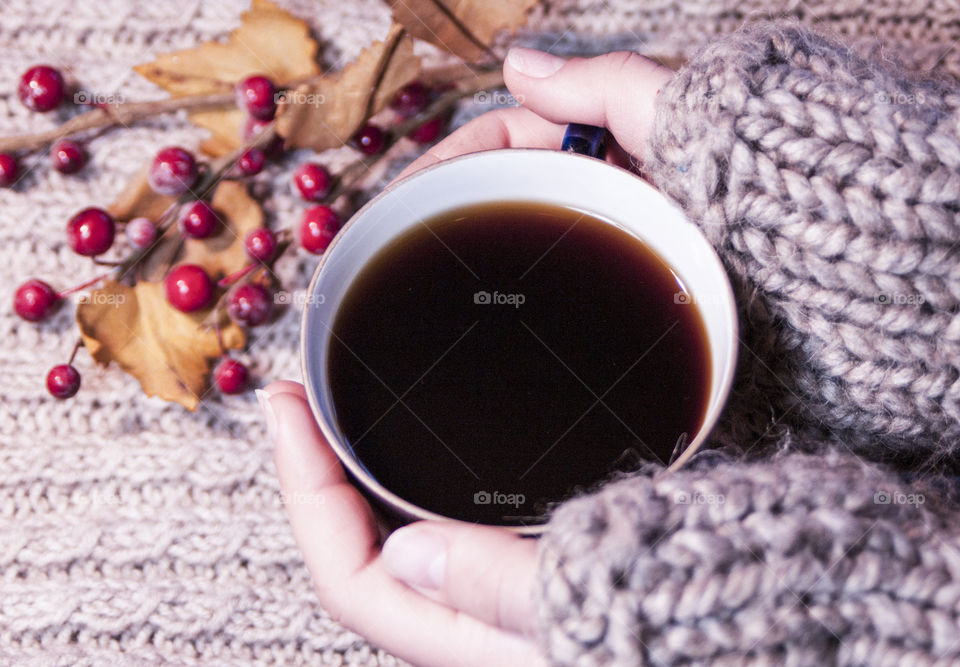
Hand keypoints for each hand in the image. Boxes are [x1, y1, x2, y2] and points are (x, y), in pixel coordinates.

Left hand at [266, 48, 672, 666]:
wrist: (791, 606)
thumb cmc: (711, 605)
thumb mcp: (611, 602)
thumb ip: (501, 591)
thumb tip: (403, 555)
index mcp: (485, 639)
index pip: (357, 579)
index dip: (304, 491)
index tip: (281, 400)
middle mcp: (485, 617)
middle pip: (366, 548)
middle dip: (323, 470)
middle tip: (305, 385)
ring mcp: (512, 585)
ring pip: (410, 525)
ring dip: (372, 459)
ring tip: (355, 387)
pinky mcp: (545, 551)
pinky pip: (464, 509)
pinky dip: (437, 460)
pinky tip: (451, 411)